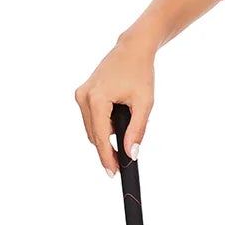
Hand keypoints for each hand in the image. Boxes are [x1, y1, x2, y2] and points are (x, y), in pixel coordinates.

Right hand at [74, 32, 155, 177]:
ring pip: (91, 128)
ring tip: (123, 139)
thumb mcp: (144, 103)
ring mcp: (80, 94)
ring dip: (105, 137)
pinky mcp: (82, 93)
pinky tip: (116, 127)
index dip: (107, 158)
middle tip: (122, 163)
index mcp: (97, 98)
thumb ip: (138, 130)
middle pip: (94, 135)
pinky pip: (91, 119)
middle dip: (107, 149)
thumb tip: (131, 153)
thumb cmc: (140, 73)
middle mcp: (83, 96)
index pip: (100, 137)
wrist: (132, 49)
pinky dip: (102, 126)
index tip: (112, 174)